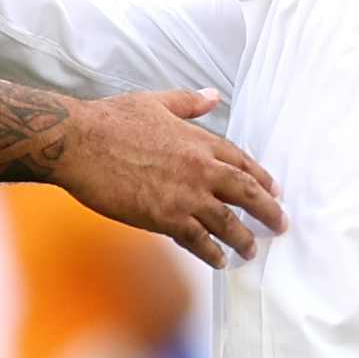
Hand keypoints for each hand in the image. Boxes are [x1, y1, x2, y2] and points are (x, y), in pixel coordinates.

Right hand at [54, 88, 283, 267]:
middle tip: (279, 225)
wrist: (79, 142)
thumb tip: (212, 96)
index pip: (241, 161)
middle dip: (268, 211)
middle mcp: (200, 167)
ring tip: (250, 251)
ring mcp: (185, 194)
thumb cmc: (110, 120)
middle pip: (247, 192)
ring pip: (228, 222)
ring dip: (243, 239)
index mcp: (198, 140)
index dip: (261, 178)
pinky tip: (219, 261)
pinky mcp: (166, 217)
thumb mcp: (155, 101)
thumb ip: (188, 102)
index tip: (272, 190)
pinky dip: (212, 253)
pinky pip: (199, 241)